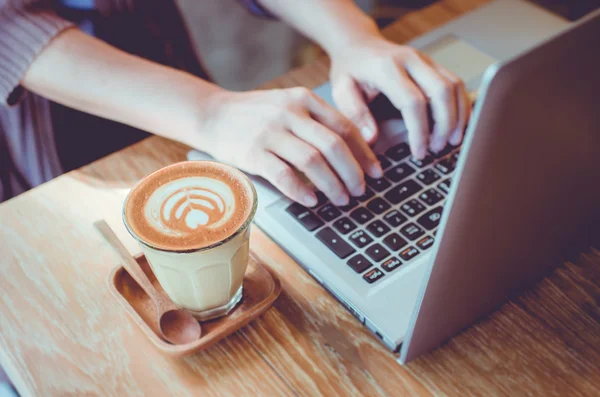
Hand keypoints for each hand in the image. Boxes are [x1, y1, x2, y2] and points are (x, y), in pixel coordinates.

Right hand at [196, 87, 382, 206]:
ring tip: (341, 199)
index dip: (364, 153)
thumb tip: (352, 152)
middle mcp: (289, 113)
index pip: (344, 127)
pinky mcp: (253, 152)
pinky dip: (301, 190)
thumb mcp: (289, 105)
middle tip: (361, 191)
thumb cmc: (256, 115)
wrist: (213, 114)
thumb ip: (316, 122)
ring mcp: (270, 132)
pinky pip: (284, 175)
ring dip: (332, 185)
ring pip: (313, 162)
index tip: (375, 172)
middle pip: (333, 145)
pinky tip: (311, 201)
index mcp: (304, 99)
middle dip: (352, 173)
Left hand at [329, 35, 470, 158]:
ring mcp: (426, 60)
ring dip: (457, 116)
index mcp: (387, 68)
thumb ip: (355, 114)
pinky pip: (456, 84)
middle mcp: (411, 60)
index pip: (413, 101)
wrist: (358, 45)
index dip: (420, 130)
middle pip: (441, 91)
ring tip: (451, 141)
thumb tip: (372, 139)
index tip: (418, 152)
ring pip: (454, 86)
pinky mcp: (434, 65)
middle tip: (437, 148)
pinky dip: (461, 106)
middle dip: (444, 124)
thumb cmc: (350, 71)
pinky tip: (457, 126)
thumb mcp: (341, 91)